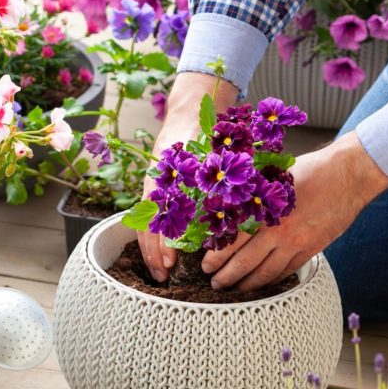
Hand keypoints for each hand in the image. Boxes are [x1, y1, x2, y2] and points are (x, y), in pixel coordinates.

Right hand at [138, 73, 237, 281]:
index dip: (163, 244)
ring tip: (162, 272)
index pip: (158, 220)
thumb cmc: (201, 130)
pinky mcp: (160, 192)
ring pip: (148, 225)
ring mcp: (155, 191)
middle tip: (164, 276)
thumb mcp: (211, 149)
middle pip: (148, 228)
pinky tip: (163, 254)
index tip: (171, 262)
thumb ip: (219, 172)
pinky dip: (155, 239)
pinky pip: (153, 219)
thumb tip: (239, 192)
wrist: (187, 112)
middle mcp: (156, 188)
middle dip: (154, 255)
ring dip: (153, 251)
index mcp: (166, 180)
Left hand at [202, 131, 387, 291]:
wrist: (349, 175)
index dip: (217, 257)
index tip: (206, 265)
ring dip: (247, 285)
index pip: (233, 241)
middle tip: (215, 284)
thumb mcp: (275, 176)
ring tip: (234, 290)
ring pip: (266, 274)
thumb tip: (225, 209)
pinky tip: (262, 283)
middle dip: (227, 277)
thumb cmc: (311, 169)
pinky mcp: (312, 250)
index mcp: (266, 211)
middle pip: (246, 263)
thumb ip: (253, 196)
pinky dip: (271, 281)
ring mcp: (297, 244)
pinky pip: (287, 272)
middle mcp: (280, 232)